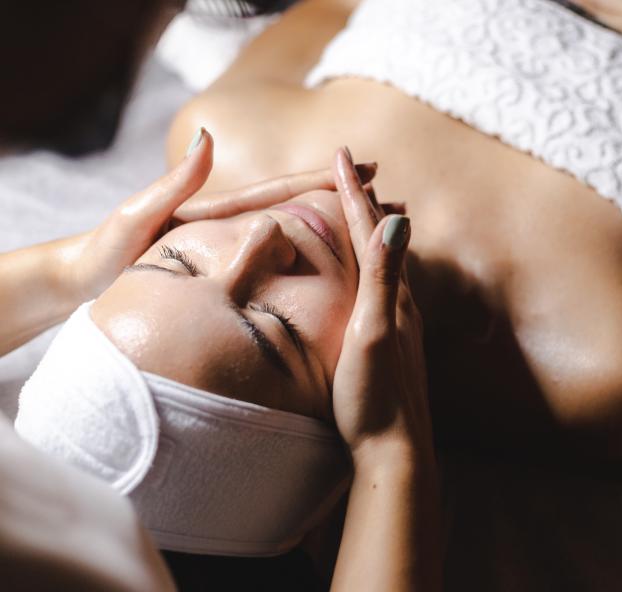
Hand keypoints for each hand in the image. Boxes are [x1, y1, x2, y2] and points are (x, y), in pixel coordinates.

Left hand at [60, 130, 377, 302]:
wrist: (84, 281)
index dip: (327, 180)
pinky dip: (318, 265)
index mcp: (222, 212)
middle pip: (304, 210)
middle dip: (350, 204)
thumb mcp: (139, 214)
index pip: (284, 191)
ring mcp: (236, 251)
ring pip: (301, 238)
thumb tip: (209, 139)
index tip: (368, 171)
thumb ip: (175, 183)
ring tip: (383, 235)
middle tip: (395, 204)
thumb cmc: (107, 252)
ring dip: (343, 233)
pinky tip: (339, 276)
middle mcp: (236, 228)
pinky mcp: (231, 275)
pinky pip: (285, 268)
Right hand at [330, 147, 432, 468]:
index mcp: (392, 296)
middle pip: (381, 241)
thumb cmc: (376, 398)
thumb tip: (397, 219)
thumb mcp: (373, 334)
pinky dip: (372, 268)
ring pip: (385, 265)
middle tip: (353, 172)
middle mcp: (401, 305)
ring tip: (362, 213)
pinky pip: (383, 291)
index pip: (370, 231)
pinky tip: (370, 278)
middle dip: (364, 204)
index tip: (341, 155)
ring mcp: (400, 326)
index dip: (353, 193)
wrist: (396, 452)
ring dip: (371, 233)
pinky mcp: (394, 346)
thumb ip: (384, 278)